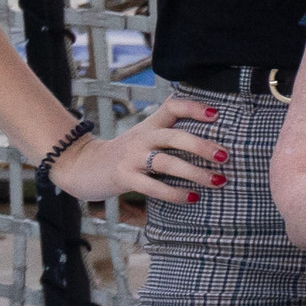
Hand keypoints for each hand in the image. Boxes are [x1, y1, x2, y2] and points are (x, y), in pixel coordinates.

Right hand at [52, 97, 223, 205]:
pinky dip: (174, 193)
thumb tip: (210, 131)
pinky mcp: (123, 177)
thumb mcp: (143, 136)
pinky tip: (192, 198)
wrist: (80, 165)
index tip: (217, 114)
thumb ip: (168, 131)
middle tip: (225, 155)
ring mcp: (132, 158)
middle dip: (202, 146)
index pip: (172, 107)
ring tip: (218, 181)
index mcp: (150, 125)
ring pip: (167, 163)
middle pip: (174, 136)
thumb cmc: (123, 154)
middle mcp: (142, 138)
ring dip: (195, 173)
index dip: (194, 107)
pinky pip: (152, 186)